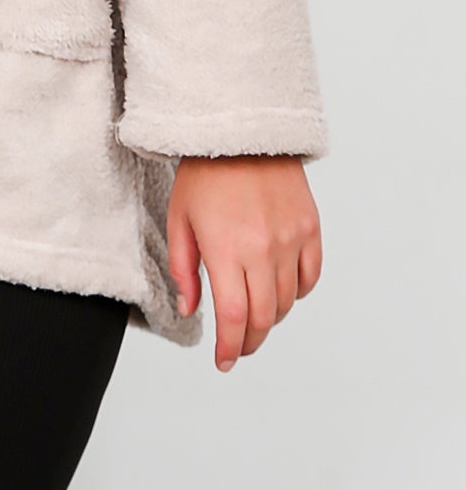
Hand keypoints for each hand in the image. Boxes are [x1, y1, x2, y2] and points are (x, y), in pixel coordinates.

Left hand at [168, 154, 322, 371]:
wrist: (241, 128)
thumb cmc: (204, 172)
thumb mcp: (179, 219)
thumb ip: (183, 269)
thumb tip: (191, 309)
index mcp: (226, 248)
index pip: (235, 318)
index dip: (231, 348)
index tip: (224, 362)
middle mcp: (263, 248)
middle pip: (264, 317)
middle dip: (249, 340)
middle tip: (239, 346)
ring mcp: (290, 238)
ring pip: (287, 301)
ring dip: (270, 317)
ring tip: (253, 313)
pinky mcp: (310, 226)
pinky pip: (310, 277)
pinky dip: (296, 292)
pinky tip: (279, 289)